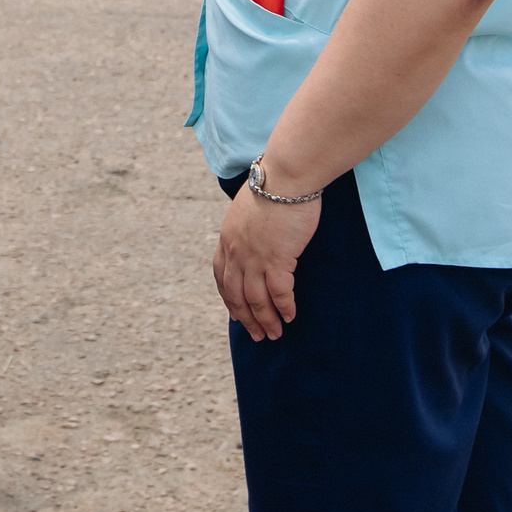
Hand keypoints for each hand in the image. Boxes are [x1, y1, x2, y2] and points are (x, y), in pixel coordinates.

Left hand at [215, 177, 320, 341]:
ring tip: (275, 334)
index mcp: (227, 238)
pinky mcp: (277, 259)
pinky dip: (284, 308)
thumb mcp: (249, 206)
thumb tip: (258, 235)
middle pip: (236, 295)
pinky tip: (290, 316)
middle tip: (257, 334)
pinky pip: (279, 293)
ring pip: (256, 299)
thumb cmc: (274, 185)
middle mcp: (237, 252)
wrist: (285, 176)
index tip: (235, 313)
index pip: (222, 277)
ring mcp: (255, 258)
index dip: (229, 298)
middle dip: (246, 318)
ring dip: (265, 320)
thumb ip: (248, 226)